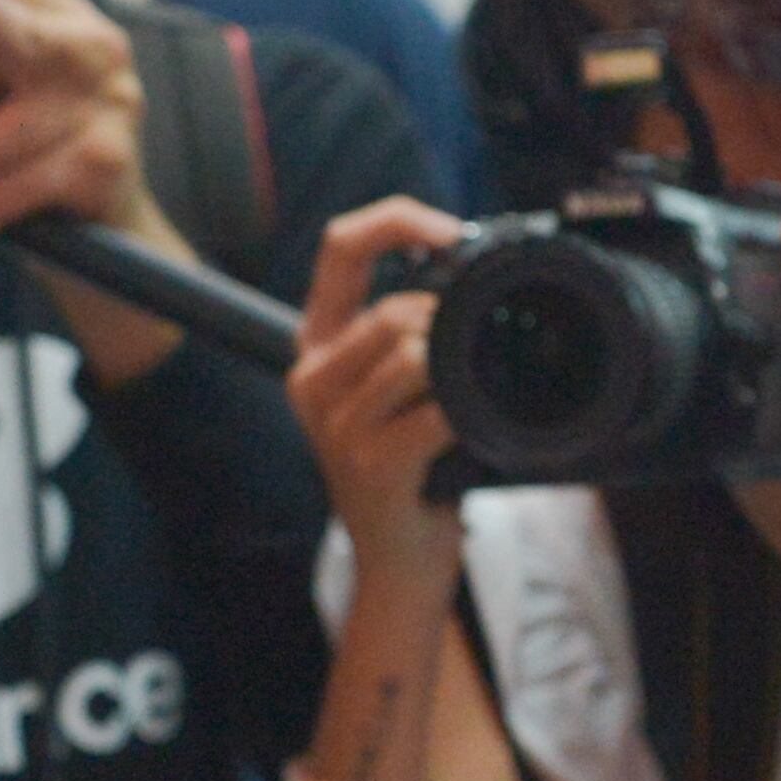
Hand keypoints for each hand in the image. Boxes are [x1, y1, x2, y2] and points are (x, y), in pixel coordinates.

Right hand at [290, 199, 470, 596]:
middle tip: (468, 366)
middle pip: (392, 308)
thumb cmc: (414, 466)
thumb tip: (469, 268)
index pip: (341, 246)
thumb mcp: (398, 387)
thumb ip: (411, 330)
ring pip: (413, 352)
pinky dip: (467, 415)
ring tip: (459, 407)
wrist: (399, 560)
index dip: (397, 219)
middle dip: (446, 326)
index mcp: (316, 344)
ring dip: (457, 373)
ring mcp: (333, 423)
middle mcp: (310, 377)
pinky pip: (435, 409)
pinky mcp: (368, 461)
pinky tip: (467, 434)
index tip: (453, 231)